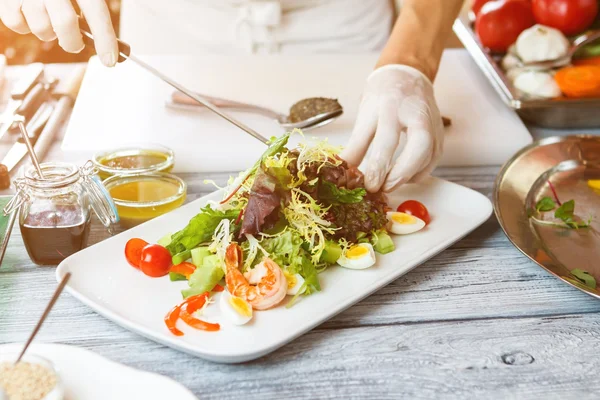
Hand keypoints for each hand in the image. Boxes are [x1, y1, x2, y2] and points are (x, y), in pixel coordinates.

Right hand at [0, 0, 117, 65]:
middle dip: (73, 43)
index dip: (105, 40)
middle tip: (75, 44)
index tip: (110, 60)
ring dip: (49, 34)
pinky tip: (31, 16)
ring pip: (41, 28)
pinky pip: (17, 25)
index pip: (96, 12)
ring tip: (49, 21)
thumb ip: (92, 8)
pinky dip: (25, 27)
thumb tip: (108, 41)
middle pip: (66, 24)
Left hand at [341, 65, 442, 192]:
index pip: (387, 139)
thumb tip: (345, 170)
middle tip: (385, 187)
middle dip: (403, 172)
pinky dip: (420, 172)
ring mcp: (432, 123)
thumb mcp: (365, 115)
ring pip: (430, 154)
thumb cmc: (383, 95)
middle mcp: (416, 113)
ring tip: (390, 184)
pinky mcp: (439, 133)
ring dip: (410, 175)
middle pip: (420, 145)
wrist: (406, 76)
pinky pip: (434, 158)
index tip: (370, 184)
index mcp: (392, 106)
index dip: (378, 166)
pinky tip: (405, 176)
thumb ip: (356, 145)